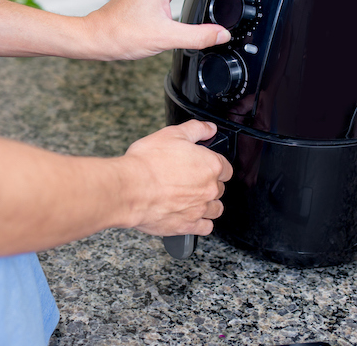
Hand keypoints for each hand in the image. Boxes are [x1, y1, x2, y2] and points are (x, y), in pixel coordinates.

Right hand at [119, 120, 232, 236]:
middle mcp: (209, 189)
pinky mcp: (187, 226)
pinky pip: (206, 227)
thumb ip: (196, 129)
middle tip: (190, 180)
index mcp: (210, 165)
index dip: (213, 165)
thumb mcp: (172, 134)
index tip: (203, 165)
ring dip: (207, 204)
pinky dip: (201, 223)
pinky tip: (191, 216)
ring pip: (215, 209)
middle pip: (219, 188)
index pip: (225, 168)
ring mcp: (199, 209)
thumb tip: (209, 128)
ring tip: (192, 199)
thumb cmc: (148, 162)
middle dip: (208, 184)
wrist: (130, 188)